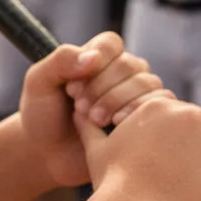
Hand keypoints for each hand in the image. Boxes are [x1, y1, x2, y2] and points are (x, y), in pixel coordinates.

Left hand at [19, 32, 172, 187]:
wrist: (50, 156)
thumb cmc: (42, 116)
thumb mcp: (39, 83)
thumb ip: (60, 61)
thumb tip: (93, 56)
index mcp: (97, 56)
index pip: (111, 44)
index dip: (95, 62)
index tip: (72, 87)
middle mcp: (121, 72)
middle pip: (130, 65)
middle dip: (104, 87)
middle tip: (80, 108)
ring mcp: (136, 95)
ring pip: (148, 84)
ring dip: (120, 101)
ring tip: (95, 120)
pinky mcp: (146, 118)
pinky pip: (161, 106)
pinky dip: (139, 112)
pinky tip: (117, 125)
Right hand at [76, 97, 200, 200]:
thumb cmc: (114, 185)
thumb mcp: (96, 149)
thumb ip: (87, 125)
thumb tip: (77, 111)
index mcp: (160, 105)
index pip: (177, 119)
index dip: (174, 143)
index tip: (169, 164)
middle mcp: (192, 114)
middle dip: (195, 153)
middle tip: (182, 181)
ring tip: (196, 193)